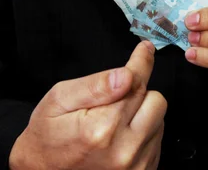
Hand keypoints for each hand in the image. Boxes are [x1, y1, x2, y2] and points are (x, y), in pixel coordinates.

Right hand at [9, 41, 165, 169]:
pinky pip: (157, 141)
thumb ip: (94, 85)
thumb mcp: (58, 100)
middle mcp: (124, 150)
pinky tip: (121, 136)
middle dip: (139, 92)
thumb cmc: (48, 136)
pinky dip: (144, 133)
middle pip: (156, 101)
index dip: (142, 61)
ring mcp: (136, 165)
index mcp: (102, 128)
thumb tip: (126, 74)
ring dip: (142, 114)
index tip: (145, 49)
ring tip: (114, 121)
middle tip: (117, 96)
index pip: (136, 83)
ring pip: (159, 120)